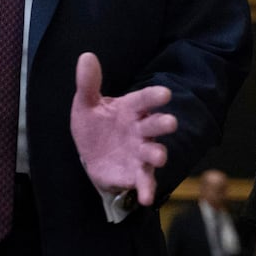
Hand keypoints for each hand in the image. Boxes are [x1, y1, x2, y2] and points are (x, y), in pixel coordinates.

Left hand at [69, 53, 176, 206]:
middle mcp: (140, 130)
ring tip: (159, 157)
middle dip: (162, 124)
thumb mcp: (85, 104)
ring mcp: (140, 152)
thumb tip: (86, 56)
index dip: (154, 96)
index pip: (144, 99)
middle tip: (170, 122)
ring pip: (154, 152)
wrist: (90, 155)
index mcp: (130, 109)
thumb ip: (88, 83)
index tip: (165, 94)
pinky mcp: (136, 173)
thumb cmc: (94, 125)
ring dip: (158, 154)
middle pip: (154, 125)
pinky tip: (146, 198)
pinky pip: (144, 181)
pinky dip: (147, 189)